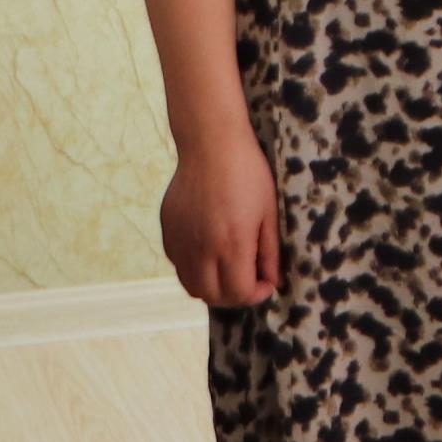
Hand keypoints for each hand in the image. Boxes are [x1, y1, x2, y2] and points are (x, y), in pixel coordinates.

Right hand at [161, 130, 280, 306]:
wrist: (210, 143)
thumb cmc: (247, 174)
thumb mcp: (268, 212)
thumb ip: (270, 251)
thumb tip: (273, 280)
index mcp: (231, 244)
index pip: (239, 293)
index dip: (257, 294)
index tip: (266, 282)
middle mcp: (201, 248)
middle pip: (213, 297)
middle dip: (235, 297)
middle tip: (249, 282)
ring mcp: (181, 241)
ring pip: (192, 287)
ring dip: (212, 288)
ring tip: (229, 271)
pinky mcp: (168, 231)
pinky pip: (178, 266)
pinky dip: (194, 270)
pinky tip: (209, 253)